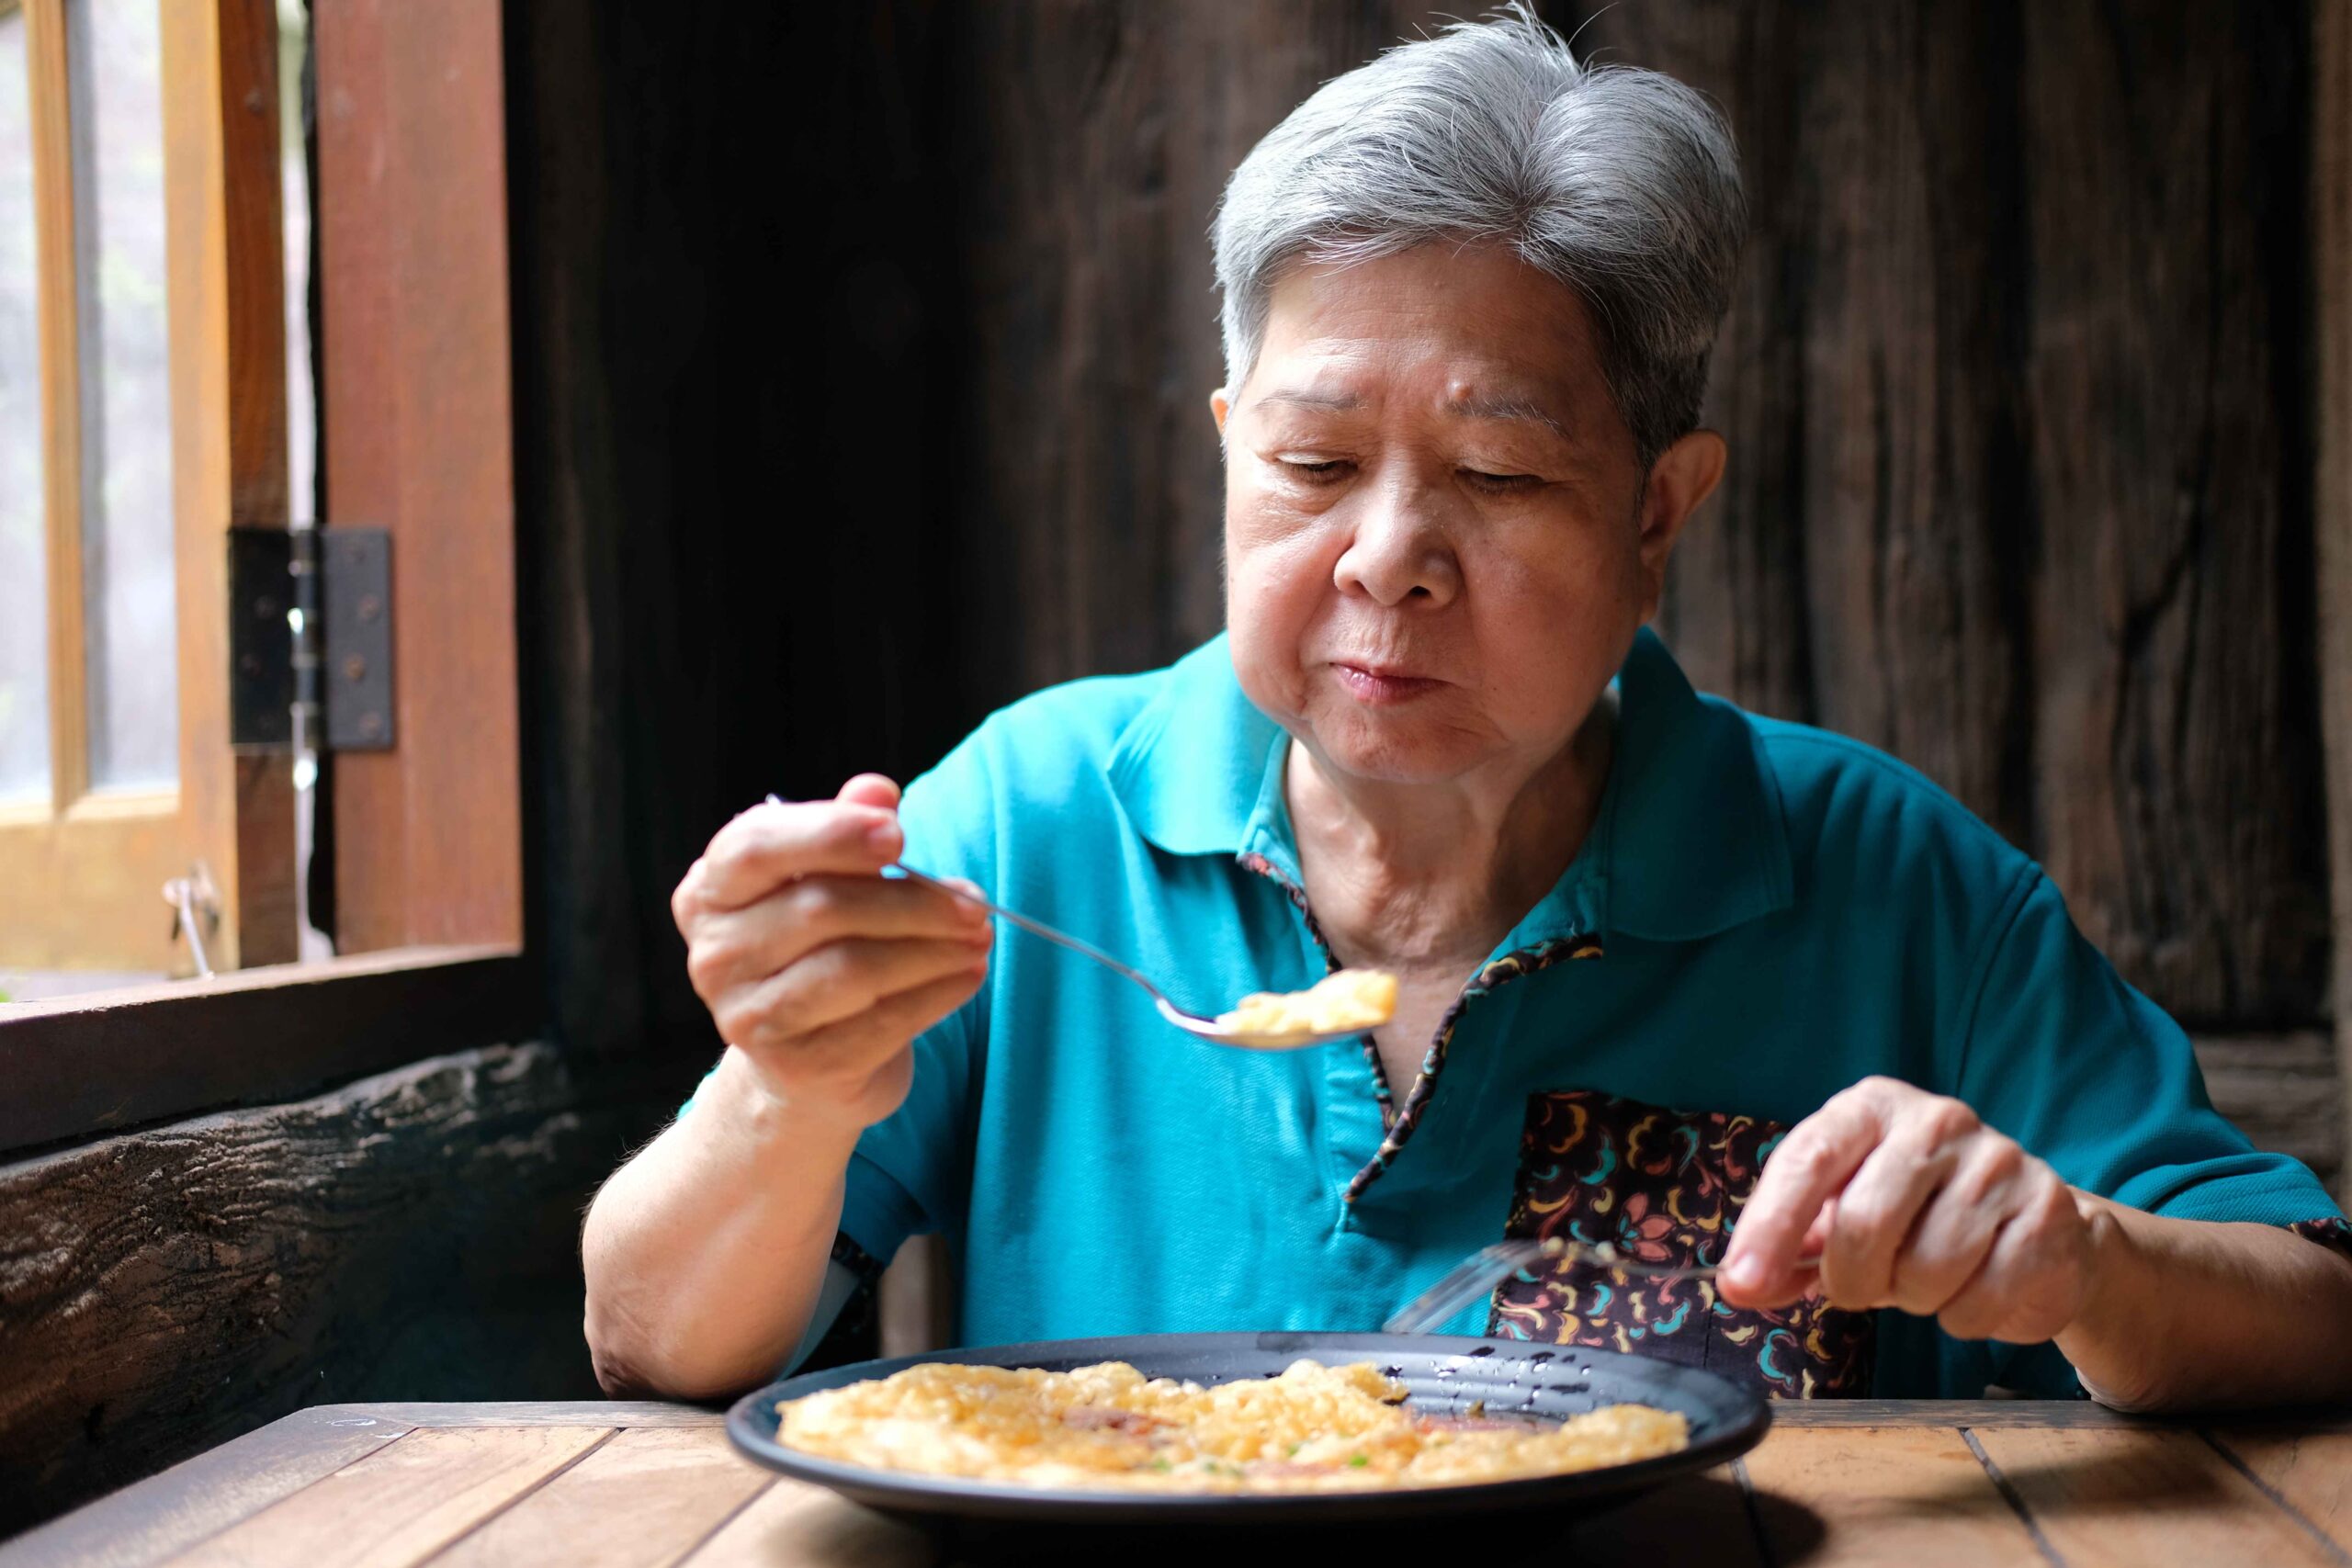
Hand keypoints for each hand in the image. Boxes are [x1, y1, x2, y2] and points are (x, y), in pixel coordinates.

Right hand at [671, 775, 992, 1130]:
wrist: (810, 1064)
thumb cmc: (820, 950)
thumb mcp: (828, 883)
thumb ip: (847, 834)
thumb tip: (877, 791)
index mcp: (709, 892)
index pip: (756, 847)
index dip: (830, 834)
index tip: (899, 832)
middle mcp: (714, 955)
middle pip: (821, 908)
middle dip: (912, 900)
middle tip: (973, 900)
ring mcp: (747, 1018)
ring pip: (853, 968)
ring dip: (932, 949)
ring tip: (980, 937)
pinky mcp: (795, 1067)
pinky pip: (879, 1022)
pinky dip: (935, 994)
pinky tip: (969, 975)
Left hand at [1719, 1076, 2092, 1343]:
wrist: (2033, 1225)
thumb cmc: (1915, 1216)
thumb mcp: (1840, 1215)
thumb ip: (1788, 1249)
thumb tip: (1740, 1285)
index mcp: (1872, 1108)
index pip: (1809, 1159)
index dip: (1770, 1227)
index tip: (1741, 1285)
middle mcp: (1937, 1120)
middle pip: (1864, 1223)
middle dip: (1850, 1281)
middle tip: (1860, 1288)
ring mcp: (2000, 1163)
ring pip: (1925, 1269)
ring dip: (1912, 1299)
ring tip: (1924, 1278)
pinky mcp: (2050, 1214)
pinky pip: (1982, 1299)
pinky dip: (1964, 1318)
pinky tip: (1974, 1291)